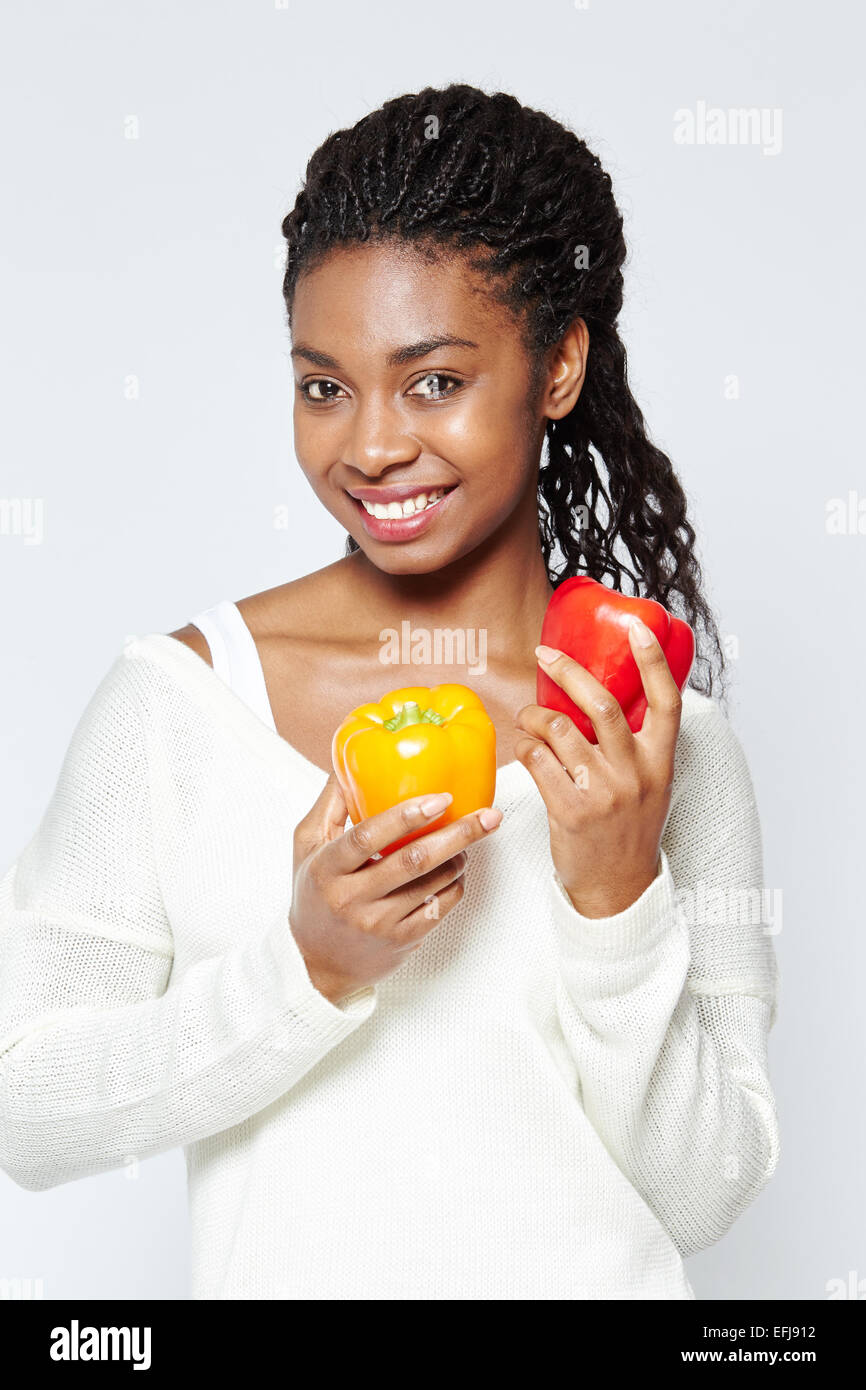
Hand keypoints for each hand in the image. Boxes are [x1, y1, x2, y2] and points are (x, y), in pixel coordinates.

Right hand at [289, 773, 502, 1003]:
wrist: (318, 962)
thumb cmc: (314, 894)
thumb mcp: (307, 846)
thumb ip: (329, 804)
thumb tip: (348, 763)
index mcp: (327, 868)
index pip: (368, 836)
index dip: (406, 815)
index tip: (441, 798)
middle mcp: (352, 898)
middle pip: (413, 861)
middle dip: (457, 834)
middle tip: (488, 815)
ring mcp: (378, 923)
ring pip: (432, 884)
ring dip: (459, 857)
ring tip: (468, 838)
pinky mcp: (400, 941)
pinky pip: (440, 908)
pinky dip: (455, 884)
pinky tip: (457, 869)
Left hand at [513, 616, 683, 917]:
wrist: (618, 889)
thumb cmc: (628, 830)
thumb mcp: (650, 784)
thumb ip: (634, 745)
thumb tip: (597, 696)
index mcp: (661, 761)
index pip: (665, 700)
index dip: (652, 660)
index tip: (637, 626)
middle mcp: (636, 773)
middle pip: (601, 704)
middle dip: (567, 671)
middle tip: (544, 655)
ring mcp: (604, 792)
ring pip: (559, 728)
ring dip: (533, 715)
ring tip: (527, 718)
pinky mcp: (571, 810)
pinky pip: (537, 760)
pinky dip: (525, 747)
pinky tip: (525, 749)